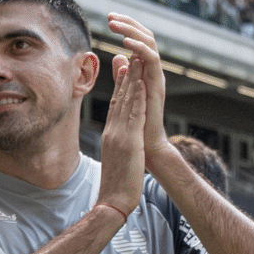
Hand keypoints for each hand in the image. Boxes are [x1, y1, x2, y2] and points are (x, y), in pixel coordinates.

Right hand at [95, 30, 148, 216]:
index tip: (125, 69)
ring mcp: (119, 135)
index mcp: (112, 135)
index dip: (121, 86)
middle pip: (119, 98)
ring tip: (136, 59)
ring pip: (125, 102)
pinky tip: (141, 82)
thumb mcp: (119, 160)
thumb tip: (121, 143)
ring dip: (132, 79)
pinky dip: (136, 97)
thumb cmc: (118, 184)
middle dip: (125, 76)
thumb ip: (120, 148)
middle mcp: (113, 131)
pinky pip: (133, 114)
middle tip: (129, 54)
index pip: (117, 105)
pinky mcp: (128, 141)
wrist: (114, 200)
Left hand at [106, 14, 168, 158]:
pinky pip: (152, 62)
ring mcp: (156, 77)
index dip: (127, 26)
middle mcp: (153, 71)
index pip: (139, 40)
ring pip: (150, 45)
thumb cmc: (137, 124)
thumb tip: (118, 57)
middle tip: (110, 16)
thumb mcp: (127, 94)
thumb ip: (123, 76)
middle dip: (129, 23)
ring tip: (114, 24)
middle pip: (146, 37)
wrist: (148, 145)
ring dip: (131, 31)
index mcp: (145, 71)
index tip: (110, 17)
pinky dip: (140, 49)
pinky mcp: (157, 86)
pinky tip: (126, 44)